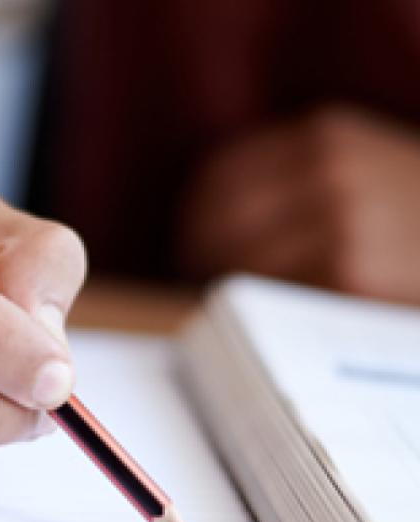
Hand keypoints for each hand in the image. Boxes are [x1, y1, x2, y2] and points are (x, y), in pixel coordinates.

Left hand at [180, 105, 419, 303]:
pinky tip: (268, 317)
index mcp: (322, 135)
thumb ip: (292, 180)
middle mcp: (327, 169)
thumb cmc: (412, 213)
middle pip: (216, 222)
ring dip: (226, 286)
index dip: (195, 219)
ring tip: (235, 303)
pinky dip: (261, 308)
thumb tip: (201, 230)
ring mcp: (340, 221)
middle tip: (204, 284)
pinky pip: (275, 294)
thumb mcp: (359, 164)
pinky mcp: (350, 274)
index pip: (216, 178)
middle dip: (202, 256)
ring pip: (240, 262)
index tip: (192, 245)